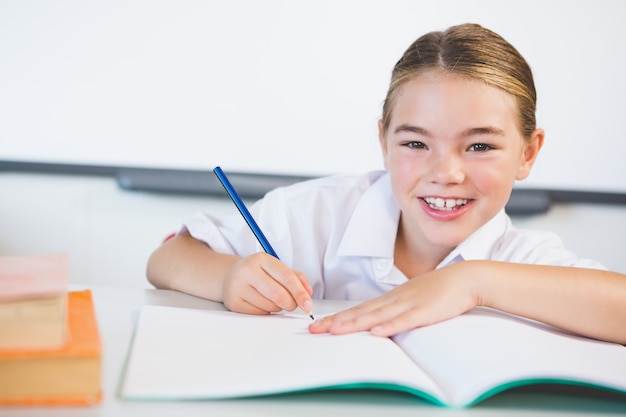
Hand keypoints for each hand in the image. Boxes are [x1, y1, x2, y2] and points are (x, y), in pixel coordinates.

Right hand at [222, 252, 312, 315]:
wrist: (230, 276)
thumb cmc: (259, 273)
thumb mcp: (277, 268)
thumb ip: (296, 278)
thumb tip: (308, 292)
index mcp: (262, 259)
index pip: (287, 277)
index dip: (300, 293)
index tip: (308, 304)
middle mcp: (247, 270)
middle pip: (279, 295)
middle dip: (291, 304)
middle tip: (293, 304)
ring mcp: (238, 287)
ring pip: (270, 306)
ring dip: (279, 307)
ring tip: (274, 299)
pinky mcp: (234, 302)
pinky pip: (260, 313)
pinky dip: (267, 311)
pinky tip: (262, 303)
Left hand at [309, 262, 477, 336]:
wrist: (465, 278)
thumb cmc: (439, 290)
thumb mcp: (411, 300)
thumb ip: (394, 311)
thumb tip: (377, 323)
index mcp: (390, 299)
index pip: (358, 310)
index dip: (338, 318)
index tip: (318, 326)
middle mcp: (394, 300)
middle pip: (361, 313)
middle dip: (336, 322)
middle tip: (315, 330)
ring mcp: (408, 304)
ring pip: (377, 316)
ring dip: (355, 324)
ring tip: (335, 330)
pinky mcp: (425, 311)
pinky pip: (405, 320)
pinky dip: (390, 326)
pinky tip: (377, 332)